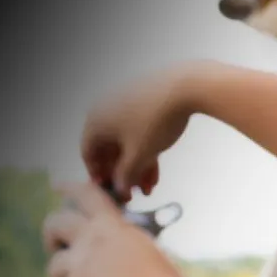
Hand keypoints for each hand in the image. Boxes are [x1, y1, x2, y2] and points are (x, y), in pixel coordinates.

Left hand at [40, 179, 190, 276]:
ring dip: (63, 274)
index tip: (58, 185)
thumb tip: (110, 239)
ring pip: (54, 264)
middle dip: (52, 234)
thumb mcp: (144, 247)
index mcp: (112, 226)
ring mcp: (78, 268)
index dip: (69, 187)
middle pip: (54, 223)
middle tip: (58, 246)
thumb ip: (121, 237)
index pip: (86, 195)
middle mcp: (90, 241)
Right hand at [81, 63, 199, 197]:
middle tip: (132, 191)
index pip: (88, 153)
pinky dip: (143, 148)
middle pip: (108, 148)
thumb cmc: (157, 118)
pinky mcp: (142, 97)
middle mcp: (105, 108)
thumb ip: (126, 176)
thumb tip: (121, 188)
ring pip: (125, 140)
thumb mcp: (139, 155)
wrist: (187, 86)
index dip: (98, 175)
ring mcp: (124, 101)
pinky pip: (137, 128)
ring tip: (148, 185)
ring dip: (135, 165)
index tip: (110, 189)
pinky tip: (155, 167)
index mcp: (96, 119)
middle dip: (122, 173)